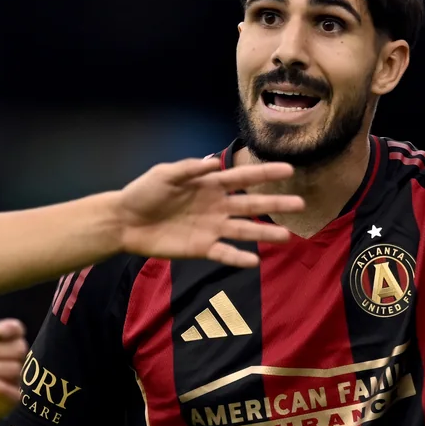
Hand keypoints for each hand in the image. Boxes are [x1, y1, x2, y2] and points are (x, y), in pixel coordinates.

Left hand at [116, 156, 302, 268]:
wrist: (125, 221)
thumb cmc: (143, 192)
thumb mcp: (165, 174)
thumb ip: (190, 169)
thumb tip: (214, 164)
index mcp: (209, 185)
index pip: (242, 178)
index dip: (265, 173)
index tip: (288, 169)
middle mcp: (216, 206)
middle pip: (251, 204)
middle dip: (275, 204)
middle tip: (299, 204)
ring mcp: (211, 228)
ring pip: (243, 230)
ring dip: (264, 234)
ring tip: (287, 237)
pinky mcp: (201, 248)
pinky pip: (224, 253)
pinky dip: (238, 258)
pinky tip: (254, 261)